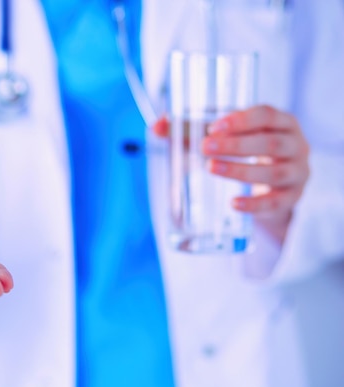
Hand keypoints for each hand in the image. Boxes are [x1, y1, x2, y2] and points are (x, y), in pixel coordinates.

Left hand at [153, 105, 309, 242]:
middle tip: (205, 148)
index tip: (213, 126)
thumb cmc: (247, 148)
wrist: (275, 182)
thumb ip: (191, 128)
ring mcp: (297, 173)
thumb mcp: (225, 135)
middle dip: (236, 145)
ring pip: (274, 172)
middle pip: (270, 143)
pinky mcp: (291, 198)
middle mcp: (296, 145)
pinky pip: (276, 203)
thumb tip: (156, 126)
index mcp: (281, 122)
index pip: (266, 114)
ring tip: (211, 168)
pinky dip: (255, 205)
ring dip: (241, 171)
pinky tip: (234, 204)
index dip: (241, 120)